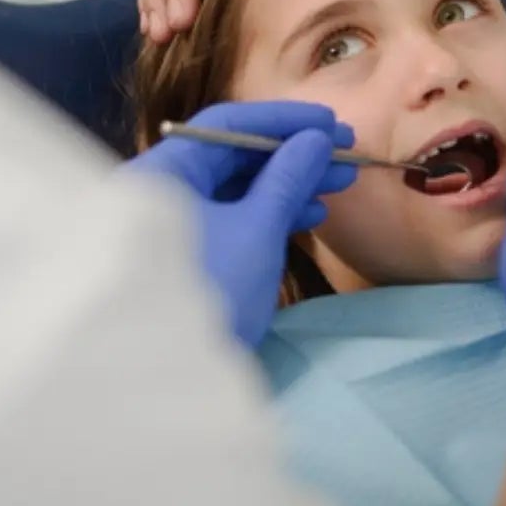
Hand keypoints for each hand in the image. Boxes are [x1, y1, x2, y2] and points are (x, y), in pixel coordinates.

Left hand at [122, 100, 357, 346]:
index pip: (226, 125)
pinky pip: (233, 217)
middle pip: (233, 156)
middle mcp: (160, 192)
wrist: (168, 385)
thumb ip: (287, 178)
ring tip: (341, 182)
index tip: (332, 123)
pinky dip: (272, 211)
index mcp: (163, 174)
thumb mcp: (258, 230)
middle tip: (346, 151)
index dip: (284, 120)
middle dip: (293, 153)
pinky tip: (312, 214)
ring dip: (291, 182)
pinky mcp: (188, 257)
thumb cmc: (212, 291)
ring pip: (238, 188)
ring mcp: (172, 227)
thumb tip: (315, 139)